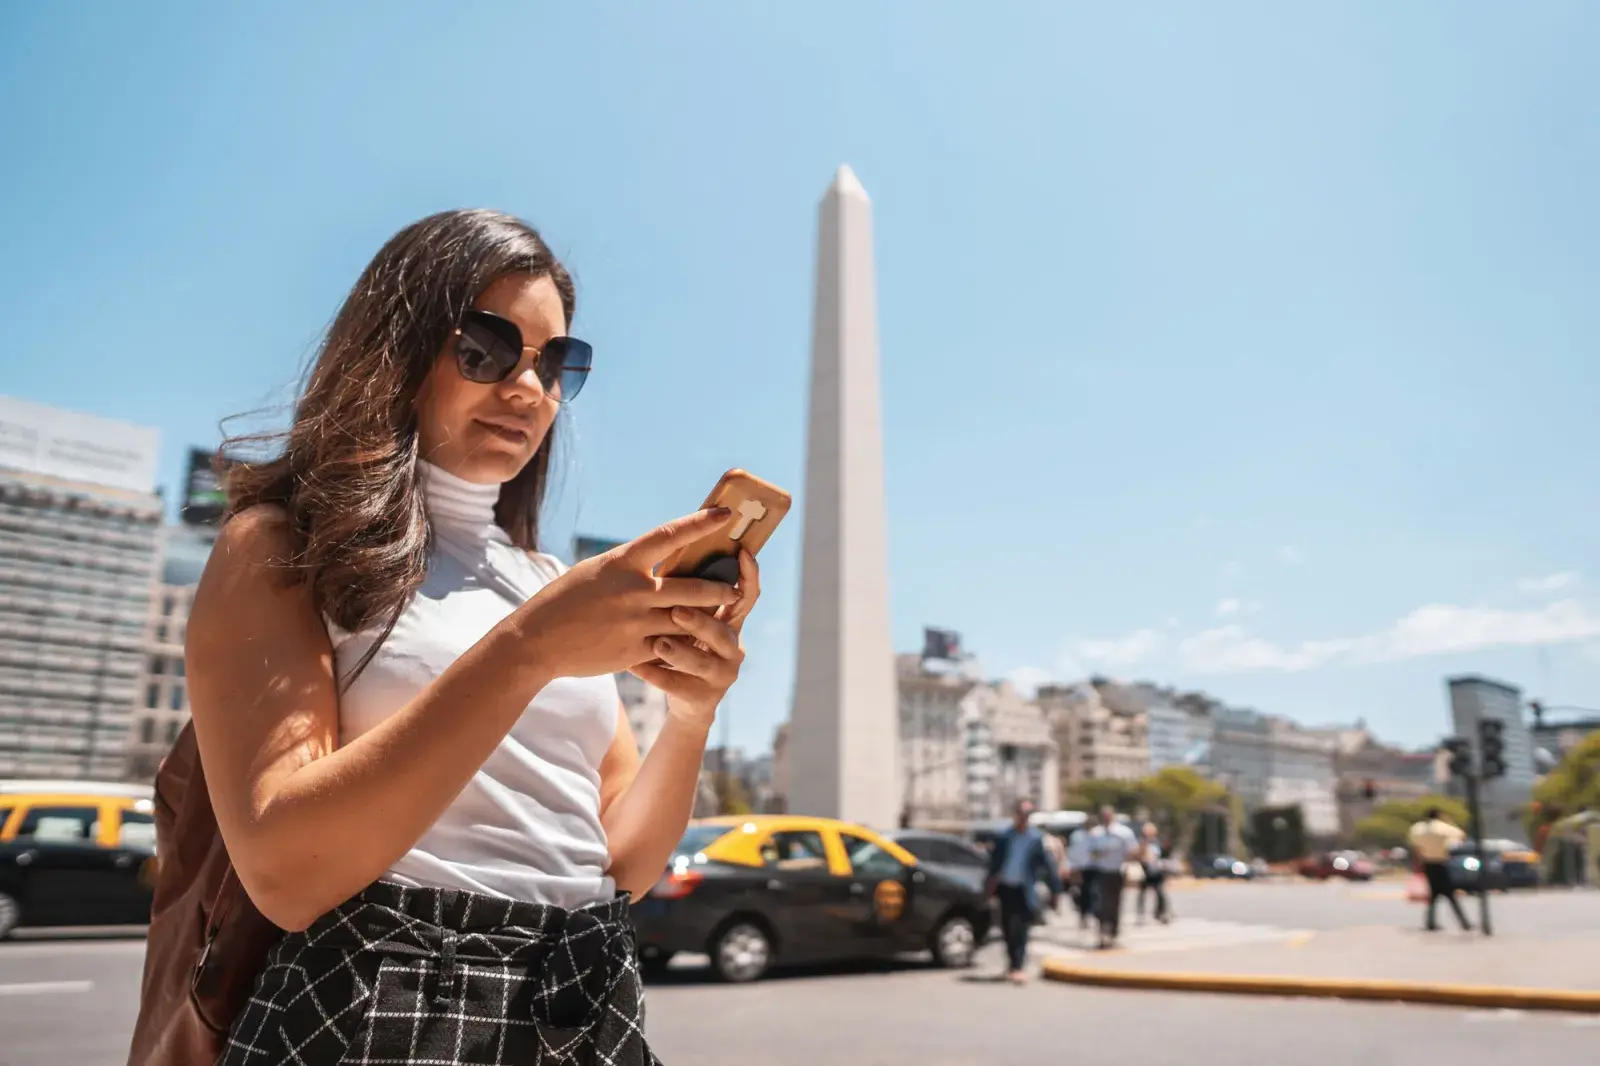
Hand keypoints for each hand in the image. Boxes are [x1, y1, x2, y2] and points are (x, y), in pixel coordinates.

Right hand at [515, 508, 741, 678]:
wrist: (537, 641)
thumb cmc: (566, 600)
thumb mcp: (596, 571)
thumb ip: (629, 568)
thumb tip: (660, 562)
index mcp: (622, 562)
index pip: (670, 535)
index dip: (701, 523)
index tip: (725, 514)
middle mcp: (633, 590)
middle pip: (692, 586)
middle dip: (720, 588)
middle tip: (736, 587)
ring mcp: (636, 623)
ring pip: (687, 619)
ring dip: (709, 618)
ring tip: (726, 616)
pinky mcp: (635, 651)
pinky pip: (671, 647)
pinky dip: (686, 644)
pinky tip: (699, 644)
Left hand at [629, 549, 761, 729]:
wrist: (685, 697)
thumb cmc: (683, 642)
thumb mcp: (689, 618)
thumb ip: (688, 592)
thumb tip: (675, 545)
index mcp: (730, 621)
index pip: (747, 595)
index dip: (749, 575)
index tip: (742, 552)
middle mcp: (732, 646)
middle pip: (723, 631)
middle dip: (702, 621)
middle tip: (677, 611)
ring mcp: (721, 674)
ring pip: (704, 663)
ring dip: (681, 652)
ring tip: (658, 644)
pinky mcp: (703, 698)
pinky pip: (678, 686)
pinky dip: (655, 675)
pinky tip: (634, 666)